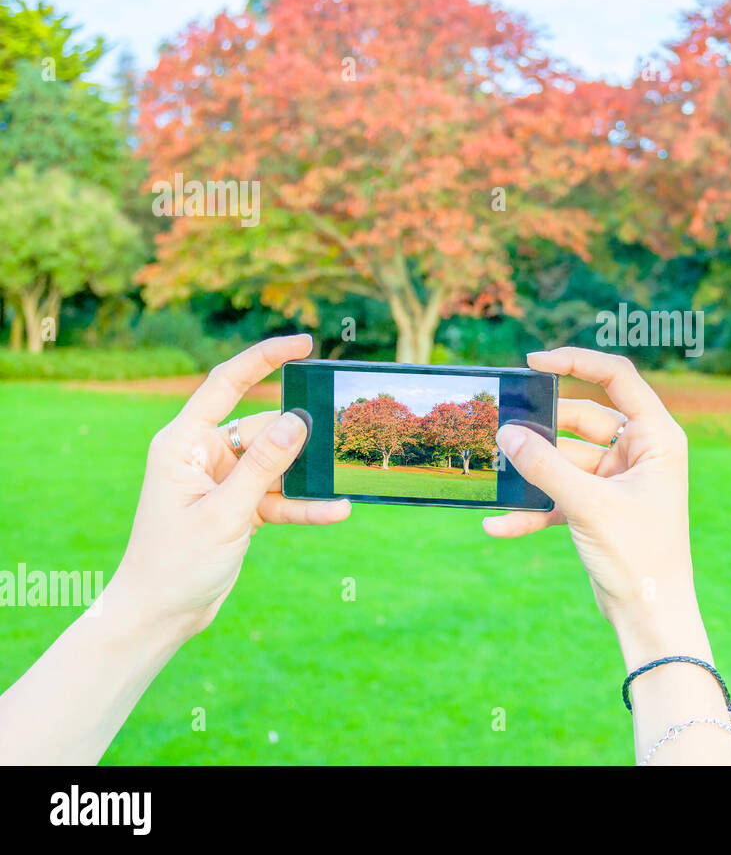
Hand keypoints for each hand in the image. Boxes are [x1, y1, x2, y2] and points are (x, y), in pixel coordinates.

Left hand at [105, 334, 349, 640]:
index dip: (264, 358)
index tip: (304, 343)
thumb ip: (263, 465)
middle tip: (335, 439)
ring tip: (342, 483)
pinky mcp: (238, 506)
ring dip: (306, 478)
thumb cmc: (174, 563)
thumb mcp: (225, 513)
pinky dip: (304, 504)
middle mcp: (202, 455)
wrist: (159, 615)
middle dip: (298, 438)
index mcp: (183, 443)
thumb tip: (297, 420)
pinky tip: (336, 510)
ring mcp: (222, 481)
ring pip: (276, 464)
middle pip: (263, 429)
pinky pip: (279, 496)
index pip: (226, 384)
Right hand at [484, 347, 699, 662]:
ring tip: (494, 471)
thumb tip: (506, 434)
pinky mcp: (599, 507)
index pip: (617, 377)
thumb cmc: (639, 556)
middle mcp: (640, 452)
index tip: (533, 362)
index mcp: (657, 437)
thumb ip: (545, 467)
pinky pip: (559, 495)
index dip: (576, 361)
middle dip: (542, 427)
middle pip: (582, 418)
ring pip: (565, 458)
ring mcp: (618, 480)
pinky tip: (498, 523)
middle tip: (502, 429)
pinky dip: (532, 507)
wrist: (650, 616)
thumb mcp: (588, 505)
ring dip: (533, 469)